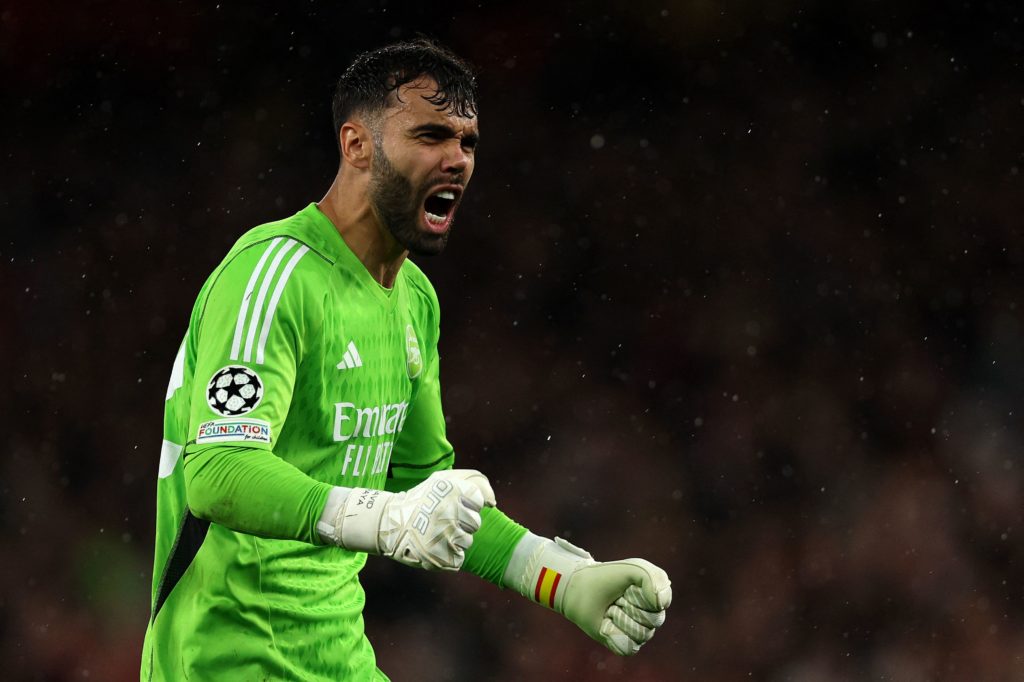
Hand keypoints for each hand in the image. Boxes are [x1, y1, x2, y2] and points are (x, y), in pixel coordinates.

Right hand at [324, 469, 495, 570]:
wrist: (389, 522)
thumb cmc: (423, 498)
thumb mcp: (444, 479)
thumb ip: (474, 481)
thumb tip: (492, 503)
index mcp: (451, 489)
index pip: (478, 500)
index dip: (468, 504)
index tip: (452, 504)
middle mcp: (448, 510)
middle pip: (475, 524)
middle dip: (462, 523)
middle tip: (442, 520)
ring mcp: (442, 534)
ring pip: (467, 542)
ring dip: (454, 540)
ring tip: (435, 533)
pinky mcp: (437, 556)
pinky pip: (457, 559)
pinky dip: (448, 556)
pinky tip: (433, 546)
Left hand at [507, 535, 671, 655]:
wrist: (579, 588)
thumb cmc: (606, 577)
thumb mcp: (635, 568)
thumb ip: (656, 579)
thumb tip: (661, 605)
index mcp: (654, 599)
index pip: (660, 604)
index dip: (642, 596)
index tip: (627, 587)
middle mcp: (648, 617)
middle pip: (653, 621)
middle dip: (631, 606)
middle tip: (616, 598)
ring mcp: (636, 631)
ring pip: (642, 634)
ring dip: (621, 618)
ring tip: (610, 608)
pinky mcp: (622, 643)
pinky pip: (629, 647)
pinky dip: (615, 634)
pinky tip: (606, 623)